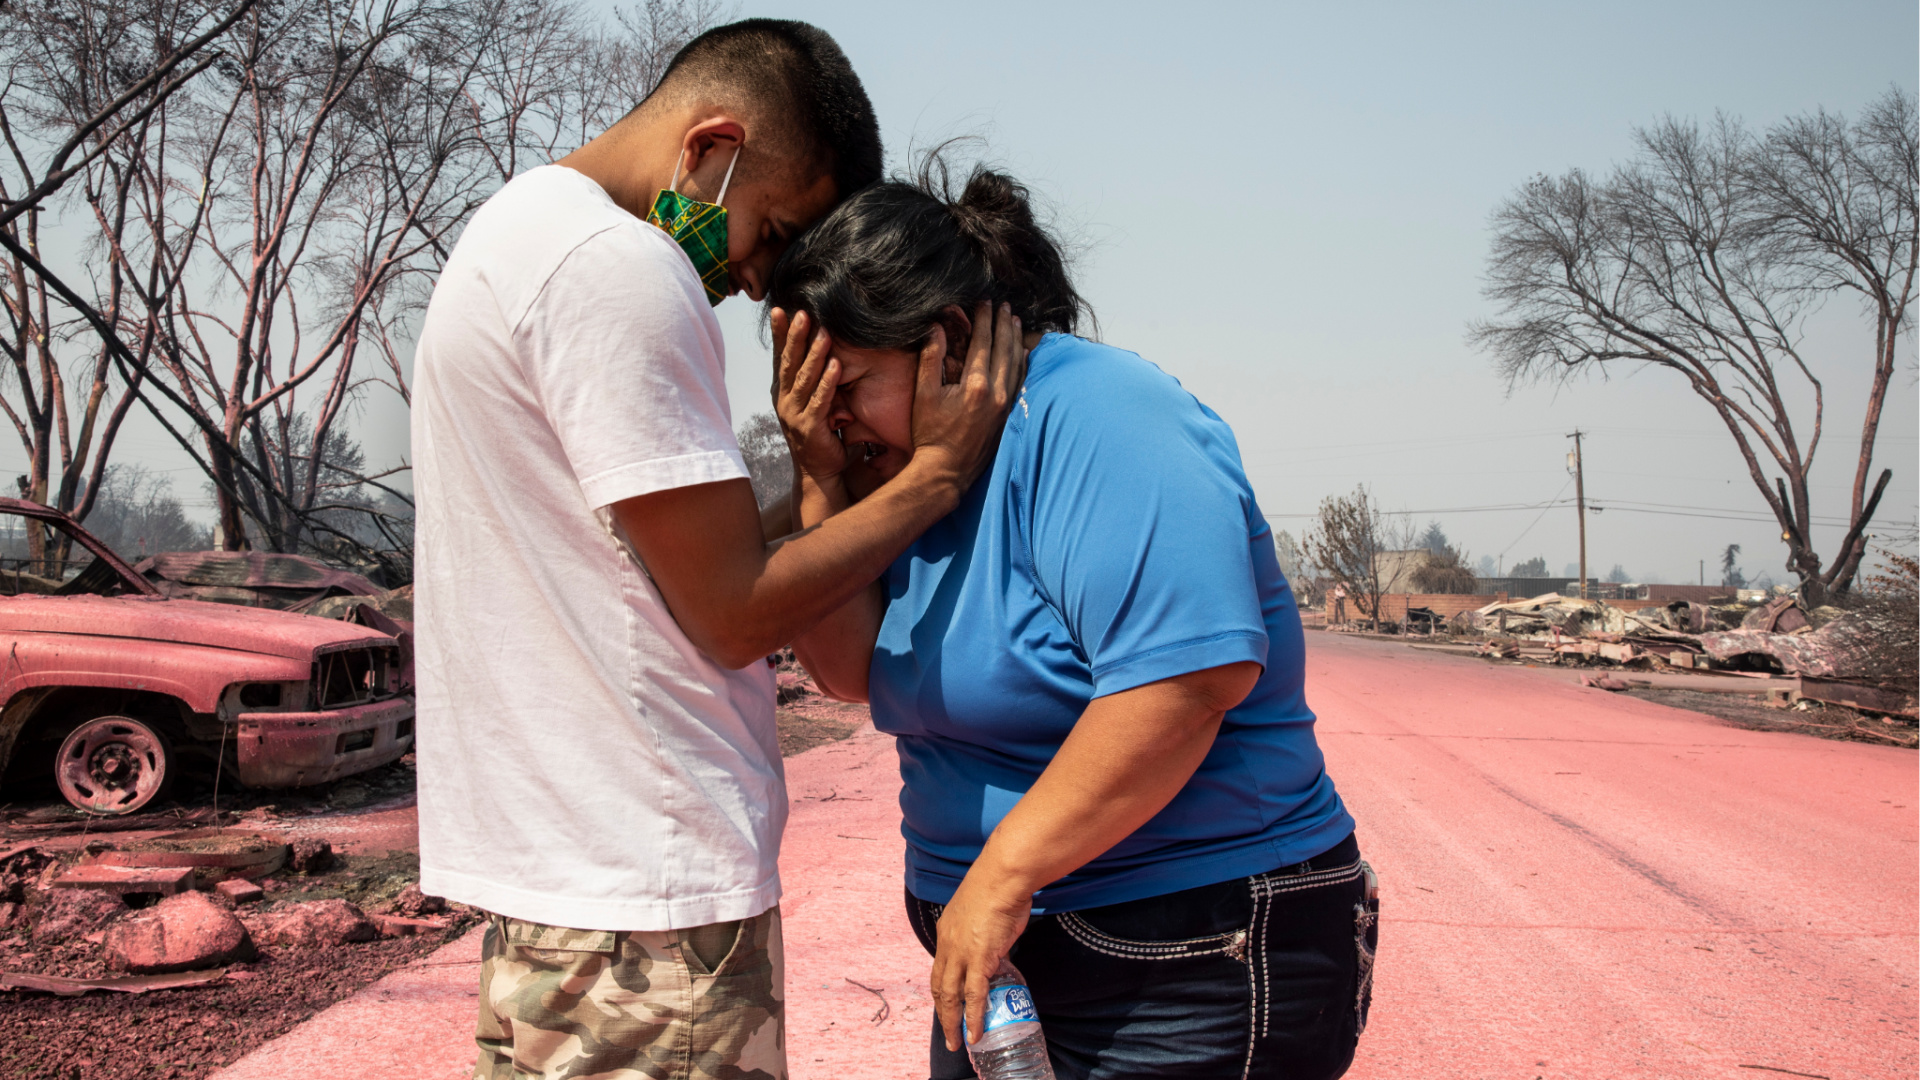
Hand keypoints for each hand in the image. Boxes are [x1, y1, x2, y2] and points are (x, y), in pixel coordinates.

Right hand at [771, 308, 846, 482]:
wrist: (819, 471)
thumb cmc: (820, 432)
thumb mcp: (812, 400)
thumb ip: (814, 379)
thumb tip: (821, 348)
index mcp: (783, 391)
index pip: (780, 356)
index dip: (781, 334)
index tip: (781, 309)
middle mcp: (784, 400)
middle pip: (789, 362)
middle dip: (796, 337)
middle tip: (803, 313)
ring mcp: (794, 414)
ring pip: (804, 379)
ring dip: (814, 354)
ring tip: (823, 333)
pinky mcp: (809, 428)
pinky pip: (820, 400)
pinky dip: (828, 382)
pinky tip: (835, 365)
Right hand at [909, 301, 1026, 490]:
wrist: (946, 471)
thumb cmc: (931, 435)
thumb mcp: (924, 395)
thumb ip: (931, 359)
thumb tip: (936, 328)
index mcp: (976, 385)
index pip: (983, 342)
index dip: (984, 319)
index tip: (984, 302)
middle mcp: (997, 393)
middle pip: (1005, 349)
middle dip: (1004, 324)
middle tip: (1004, 305)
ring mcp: (1006, 406)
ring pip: (1017, 364)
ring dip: (1016, 340)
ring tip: (1015, 321)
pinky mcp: (1009, 416)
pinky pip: (1021, 383)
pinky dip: (1023, 364)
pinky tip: (1023, 354)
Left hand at [930, 864, 1033, 1052]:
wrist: (1003, 877)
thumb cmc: (998, 886)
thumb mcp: (983, 910)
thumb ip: (985, 929)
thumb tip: (997, 941)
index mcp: (946, 931)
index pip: (940, 968)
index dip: (942, 989)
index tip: (947, 1004)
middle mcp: (948, 944)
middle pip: (939, 986)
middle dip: (942, 1012)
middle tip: (948, 1033)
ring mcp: (961, 953)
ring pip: (951, 996)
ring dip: (952, 1022)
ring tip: (957, 1042)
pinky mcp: (979, 959)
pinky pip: (974, 995)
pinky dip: (973, 1017)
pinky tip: (974, 1033)